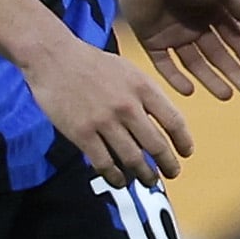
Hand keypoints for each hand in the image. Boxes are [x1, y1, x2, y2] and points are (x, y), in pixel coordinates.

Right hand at [20, 33, 195, 183]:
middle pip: (156, 145)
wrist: (53, 57)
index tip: (186, 153)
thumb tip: (161, 121)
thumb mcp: (128, 70)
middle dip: (167, 165)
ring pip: (132, 159)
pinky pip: (104, 163)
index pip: (174, 121)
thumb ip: (146, 94)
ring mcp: (104, 121)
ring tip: (148, 181)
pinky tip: (120, 180)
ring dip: (144, 175)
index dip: (183, 142)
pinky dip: (115, 176)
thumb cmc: (91, 62)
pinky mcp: (82, 134)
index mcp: (143, 88)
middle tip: (171, 173)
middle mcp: (128, 106)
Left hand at [118, 0, 239, 100]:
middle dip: (231, 72)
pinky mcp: (151, 41)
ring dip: (209, 79)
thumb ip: (238, 5)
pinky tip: (190, 91)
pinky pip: (164, 64)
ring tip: (226, 95)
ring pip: (193, 63)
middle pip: (215, 54)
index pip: (231, 38)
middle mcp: (194, 26)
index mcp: (211, 11)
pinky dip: (175, 78)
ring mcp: (172, 35)